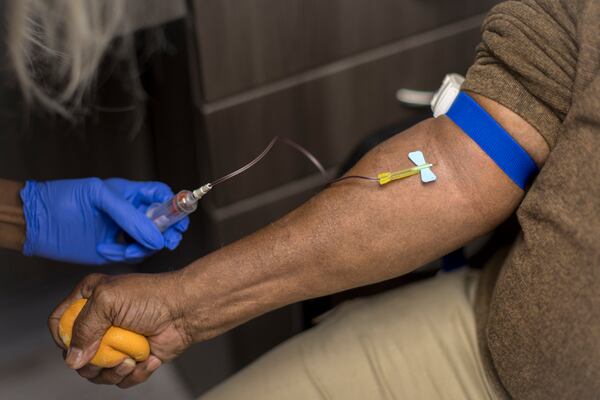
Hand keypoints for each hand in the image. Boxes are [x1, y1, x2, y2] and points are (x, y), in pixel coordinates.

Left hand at [20, 178, 188, 263]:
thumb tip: (156, 235)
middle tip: (167, 240)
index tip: (178, 217)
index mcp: (130, 194)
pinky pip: (132, 256)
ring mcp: (123, 232)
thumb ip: (130, 216)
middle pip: (163, 222)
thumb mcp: (99, 197)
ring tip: (125, 249)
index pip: (161, 196)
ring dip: (143, 248)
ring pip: (150, 242)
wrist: (39, 223)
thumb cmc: (63, 200)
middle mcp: (130, 213)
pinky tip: (107, 250)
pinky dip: (124, 257)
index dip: (174, 205)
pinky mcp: (114, 250)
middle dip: (168, 232)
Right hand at [48, 272, 191, 387]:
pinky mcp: (133, 358)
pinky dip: (135, 374)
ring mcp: (116, 342)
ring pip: (97, 372)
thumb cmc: (151, 297)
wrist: (186, 311)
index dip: (62, 338)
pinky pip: (121, 379)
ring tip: (131, 360)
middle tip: (110, 356)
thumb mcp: (108, 301)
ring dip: (114, 372)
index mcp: (89, 300)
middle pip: (75, 356)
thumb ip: (83, 327)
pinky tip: (149, 359)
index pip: (59, 323)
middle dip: (91, 363)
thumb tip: (73, 359)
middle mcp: (100, 322)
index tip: (77, 345)